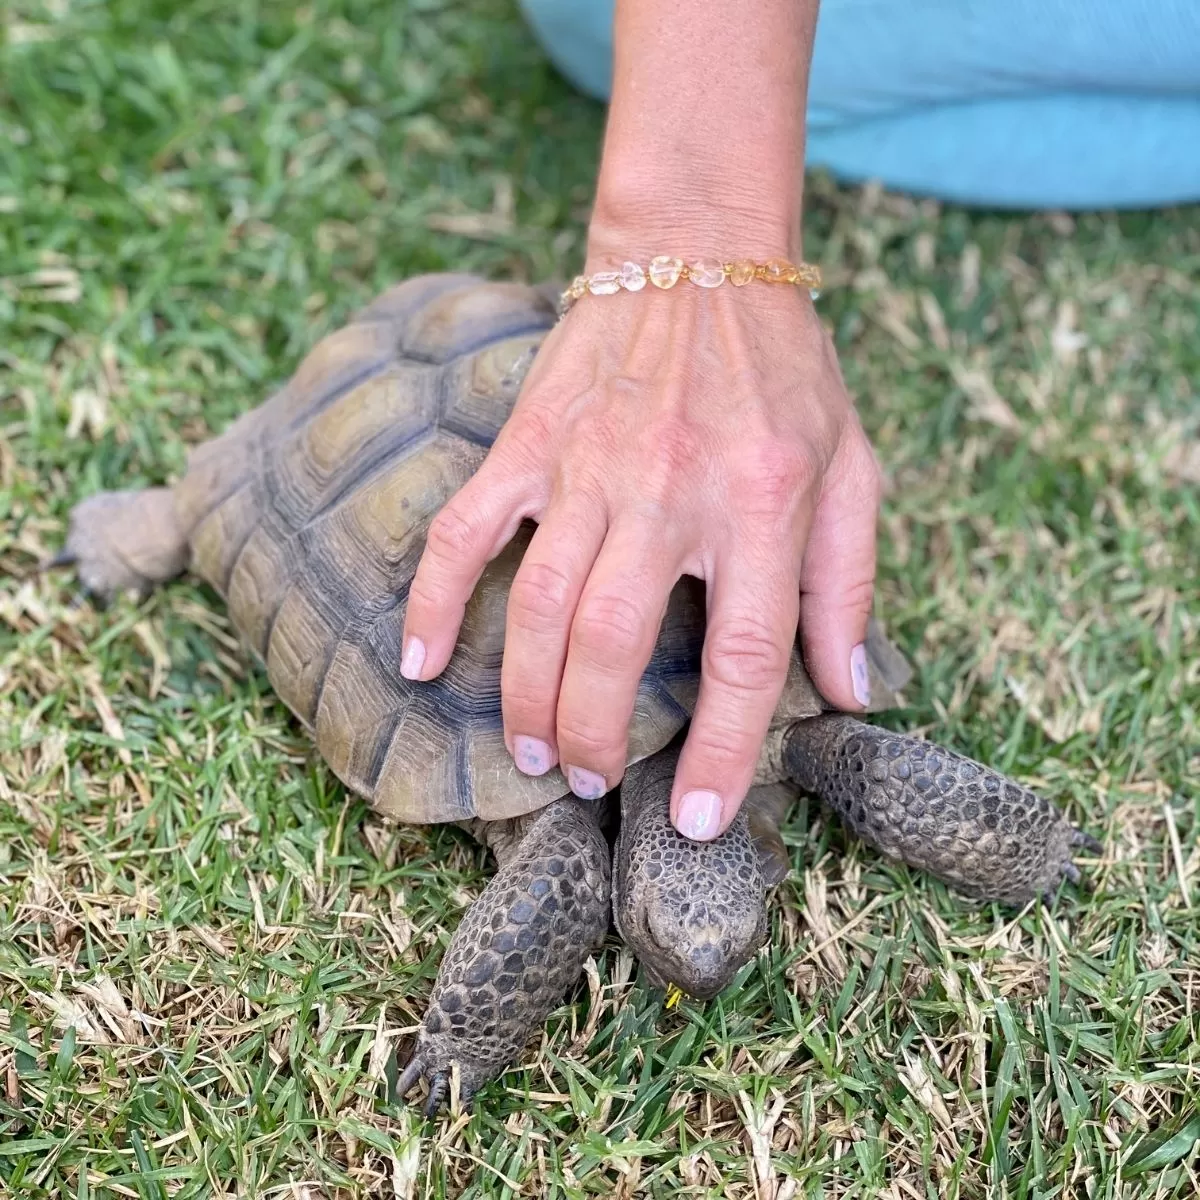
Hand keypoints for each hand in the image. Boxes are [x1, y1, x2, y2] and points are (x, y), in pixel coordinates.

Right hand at [400, 263, 881, 840]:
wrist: (697, 256)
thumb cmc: (783, 371)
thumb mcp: (849, 467)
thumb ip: (849, 582)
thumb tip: (848, 691)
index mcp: (762, 504)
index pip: (743, 655)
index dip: (720, 750)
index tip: (696, 820)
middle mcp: (670, 491)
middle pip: (618, 641)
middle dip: (597, 732)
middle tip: (592, 781)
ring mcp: (589, 466)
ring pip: (543, 602)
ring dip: (529, 692)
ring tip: (534, 753)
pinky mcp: (530, 443)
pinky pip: (468, 529)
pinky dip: (437, 598)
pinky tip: (421, 661)